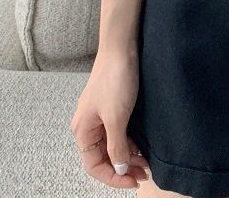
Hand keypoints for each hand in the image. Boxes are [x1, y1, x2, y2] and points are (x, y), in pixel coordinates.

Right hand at [70, 48, 149, 188]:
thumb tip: (119, 168)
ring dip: (127, 155)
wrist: (121, 47)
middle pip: (102, 157)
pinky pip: (117, 132)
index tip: (134, 181)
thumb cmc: (115, 79)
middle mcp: (88, 125)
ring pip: (111, 144)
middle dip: (122, 168)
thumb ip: (117, 145)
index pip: (94, 166)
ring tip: (145, 162)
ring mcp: (99, 115)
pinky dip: (128, 141)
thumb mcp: (117, 118)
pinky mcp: (110, 106)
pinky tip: (141, 146)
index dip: (114, 177)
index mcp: (83, 131)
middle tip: (144, 173)